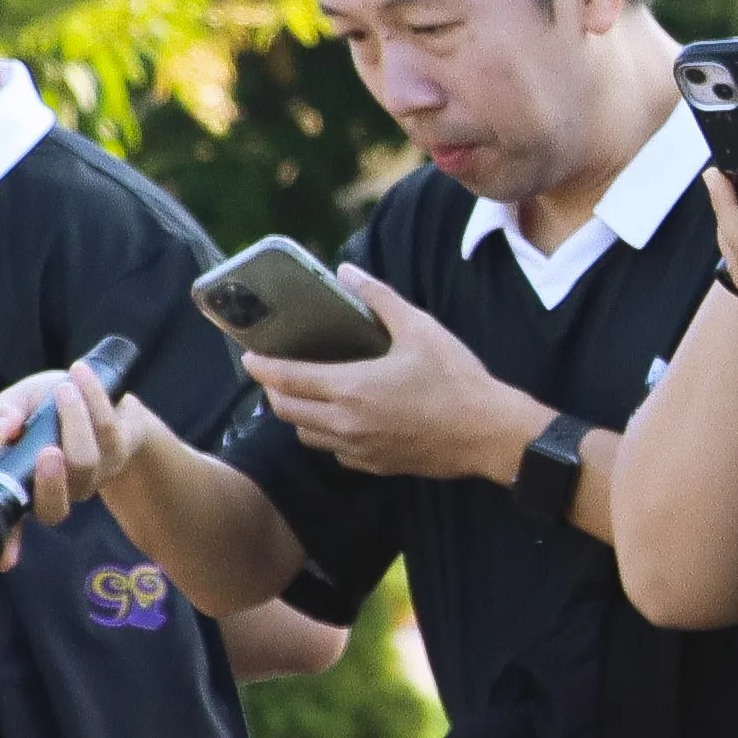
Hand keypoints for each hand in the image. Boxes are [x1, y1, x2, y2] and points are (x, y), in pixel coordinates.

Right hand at [0, 353, 163, 544]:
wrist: (89, 388)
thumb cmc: (41, 406)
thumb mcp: (11, 405)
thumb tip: (4, 430)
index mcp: (25, 484)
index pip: (14, 524)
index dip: (8, 544)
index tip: (3, 560)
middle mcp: (59, 488)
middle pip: (57, 506)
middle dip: (51, 480)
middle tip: (46, 448)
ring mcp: (93, 474)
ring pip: (86, 462)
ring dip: (75, 421)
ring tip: (64, 388)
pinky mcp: (120, 450)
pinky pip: (109, 428)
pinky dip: (95, 398)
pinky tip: (81, 373)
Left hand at [240, 267, 547, 482]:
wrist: (488, 433)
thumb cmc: (456, 379)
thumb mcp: (419, 328)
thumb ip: (378, 298)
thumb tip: (348, 272)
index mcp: (351, 387)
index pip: (287, 379)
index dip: (262, 368)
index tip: (248, 357)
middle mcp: (346, 423)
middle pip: (287, 411)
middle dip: (273, 391)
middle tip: (274, 374)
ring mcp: (359, 449)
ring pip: (307, 436)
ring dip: (298, 415)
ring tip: (306, 395)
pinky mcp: (376, 465)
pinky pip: (335, 452)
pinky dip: (328, 436)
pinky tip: (344, 420)